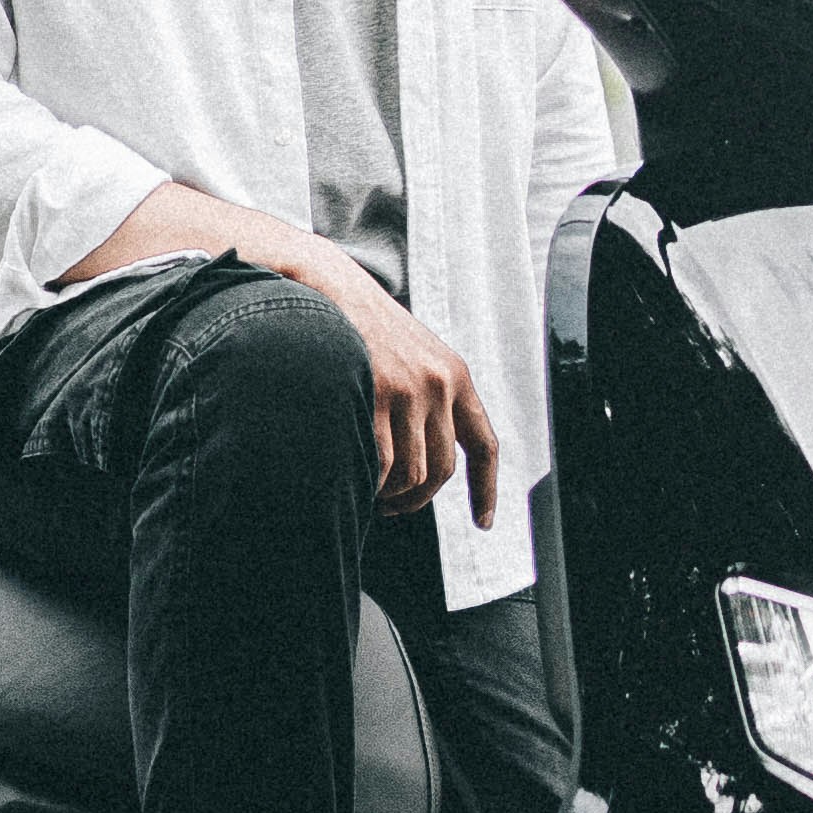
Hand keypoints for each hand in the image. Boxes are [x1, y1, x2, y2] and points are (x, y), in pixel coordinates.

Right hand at [307, 254, 496, 524]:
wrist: (326, 289)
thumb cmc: (363, 329)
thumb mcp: (413, 356)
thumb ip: (429, 400)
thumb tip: (425, 466)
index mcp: (456, 376)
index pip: (483, 444)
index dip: (485, 489)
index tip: (484, 522)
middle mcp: (439, 383)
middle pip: (439, 471)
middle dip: (416, 500)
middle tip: (392, 506)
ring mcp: (408, 389)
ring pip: (410, 474)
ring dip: (388, 493)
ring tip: (369, 491)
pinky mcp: (374, 395)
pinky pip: (380, 464)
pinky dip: (367, 482)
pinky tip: (355, 479)